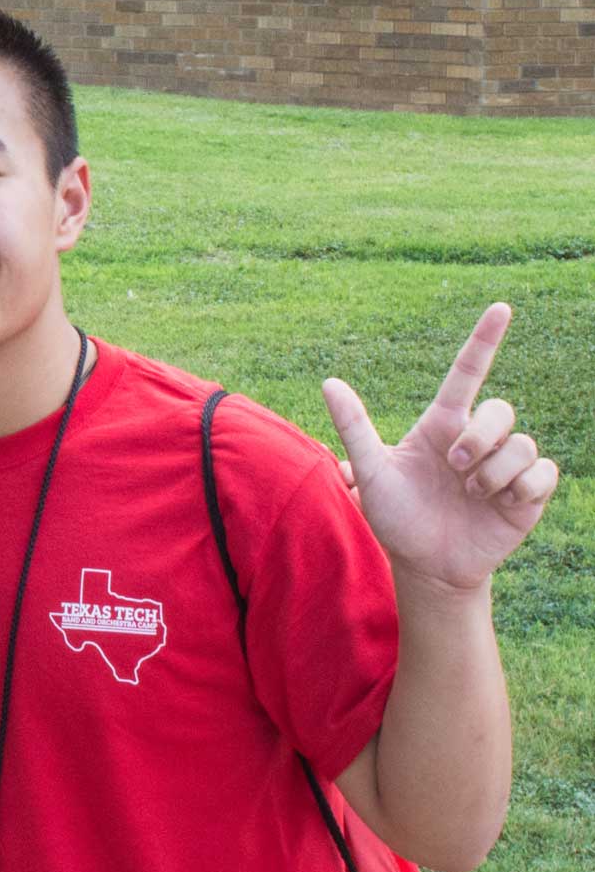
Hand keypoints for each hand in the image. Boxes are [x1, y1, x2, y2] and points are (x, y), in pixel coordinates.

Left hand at [324, 304, 559, 598]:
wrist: (426, 564)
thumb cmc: (395, 516)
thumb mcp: (371, 472)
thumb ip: (354, 427)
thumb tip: (328, 381)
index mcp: (442, 424)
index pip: (467, 373)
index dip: (484, 339)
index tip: (501, 307)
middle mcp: (477, 438)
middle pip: (500, 409)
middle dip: (479, 437)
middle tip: (455, 466)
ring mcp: (505, 465)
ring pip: (522, 444)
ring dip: (493, 472)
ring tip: (470, 495)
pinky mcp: (528, 492)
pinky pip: (543, 472)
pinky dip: (522, 488)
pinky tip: (500, 503)